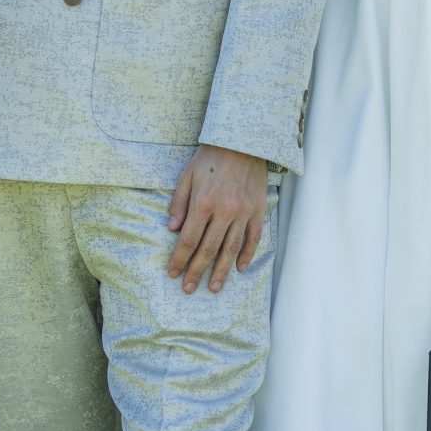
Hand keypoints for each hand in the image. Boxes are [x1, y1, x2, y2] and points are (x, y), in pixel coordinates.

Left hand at [166, 144, 270, 292]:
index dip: (179, 259)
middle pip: (208, 250)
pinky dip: (247, 255)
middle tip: (188, 289)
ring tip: (214, 288)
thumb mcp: (187, 175)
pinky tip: (239, 268)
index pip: (188, 240)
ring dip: (221, 271)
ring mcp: (244, 212)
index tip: (172, 274)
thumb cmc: (211, 157)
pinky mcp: (258, 210)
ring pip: (231, 249)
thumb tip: (172, 230)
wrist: (244, 141)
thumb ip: (179, 203)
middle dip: (196, 272)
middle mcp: (225, 211)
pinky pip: (254, 238)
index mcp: (203, 202)